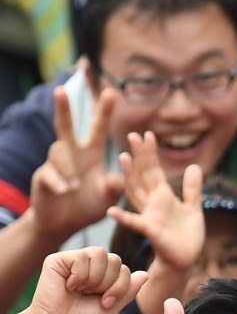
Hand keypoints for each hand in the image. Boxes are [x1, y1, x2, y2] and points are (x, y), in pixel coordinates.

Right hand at [20, 247, 147, 313]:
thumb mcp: (113, 307)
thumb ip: (128, 290)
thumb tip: (146, 274)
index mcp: (103, 276)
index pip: (124, 269)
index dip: (120, 287)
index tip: (105, 303)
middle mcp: (89, 266)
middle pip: (115, 259)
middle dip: (109, 283)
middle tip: (92, 296)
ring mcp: (74, 261)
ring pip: (101, 253)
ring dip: (95, 278)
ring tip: (81, 290)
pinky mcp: (57, 260)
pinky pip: (81, 256)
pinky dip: (80, 275)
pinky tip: (69, 286)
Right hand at [28, 86, 122, 242]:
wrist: (65, 224)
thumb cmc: (89, 206)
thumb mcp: (108, 198)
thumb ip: (114, 188)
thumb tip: (116, 177)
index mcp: (91, 155)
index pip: (98, 130)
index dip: (104, 112)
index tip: (112, 93)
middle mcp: (72, 155)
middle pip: (65, 127)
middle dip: (63, 108)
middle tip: (61, 89)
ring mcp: (56, 165)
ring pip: (58, 154)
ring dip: (68, 168)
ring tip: (76, 186)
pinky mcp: (43, 178)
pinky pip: (49, 175)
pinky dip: (59, 182)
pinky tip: (66, 190)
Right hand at [108, 132, 205, 271]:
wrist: (185, 259)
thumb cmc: (186, 235)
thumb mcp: (193, 207)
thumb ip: (191, 188)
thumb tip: (194, 166)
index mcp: (162, 196)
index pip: (154, 170)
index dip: (151, 154)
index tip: (148, 134)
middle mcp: (152, 203)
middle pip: (144, 175)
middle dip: (140, 156)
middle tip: (134, 135)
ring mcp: (149, 216)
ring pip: (136, 192)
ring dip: (129, 176)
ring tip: (123, 158)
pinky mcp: (150, 231)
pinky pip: (134, 223)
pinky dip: (123, 218)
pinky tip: (111, 211)